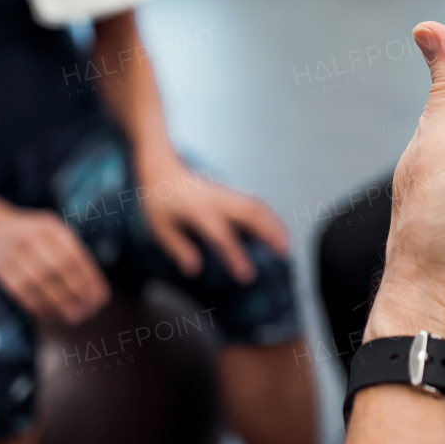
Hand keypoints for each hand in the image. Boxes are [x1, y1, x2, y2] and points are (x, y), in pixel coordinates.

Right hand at [0, 204, 109, 324]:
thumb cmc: (31, 234)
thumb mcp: (53, 232)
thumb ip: (72, 252)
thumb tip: (94, 288)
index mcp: (50, 228)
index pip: (74, 256)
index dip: (89, 280)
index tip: (100, 298)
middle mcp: (31, 238)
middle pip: (57, 269)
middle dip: (76, 293)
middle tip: (89, 312)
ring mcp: (13, 253)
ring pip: (38, 283)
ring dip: (57, 304)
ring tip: (73, 318)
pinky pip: (20, 291)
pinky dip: (37, 306)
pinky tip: (50, 316)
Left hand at [135, 154, 289, 283]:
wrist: (163, 167)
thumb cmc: (158, 200)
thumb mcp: (160, 228)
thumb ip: (178, 249)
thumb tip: (195, 270)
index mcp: (197, 210)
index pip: (221, 234)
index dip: (235, 255)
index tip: (247, 276)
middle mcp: (216, 199)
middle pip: (250, 213)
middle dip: (270, 232)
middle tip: (283, 253)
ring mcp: (226, 192)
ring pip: (257, 205)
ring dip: (274, 223)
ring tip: (286, 244)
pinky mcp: (231, 190)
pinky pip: (255, 201)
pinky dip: (269, 216)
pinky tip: (276, 229)